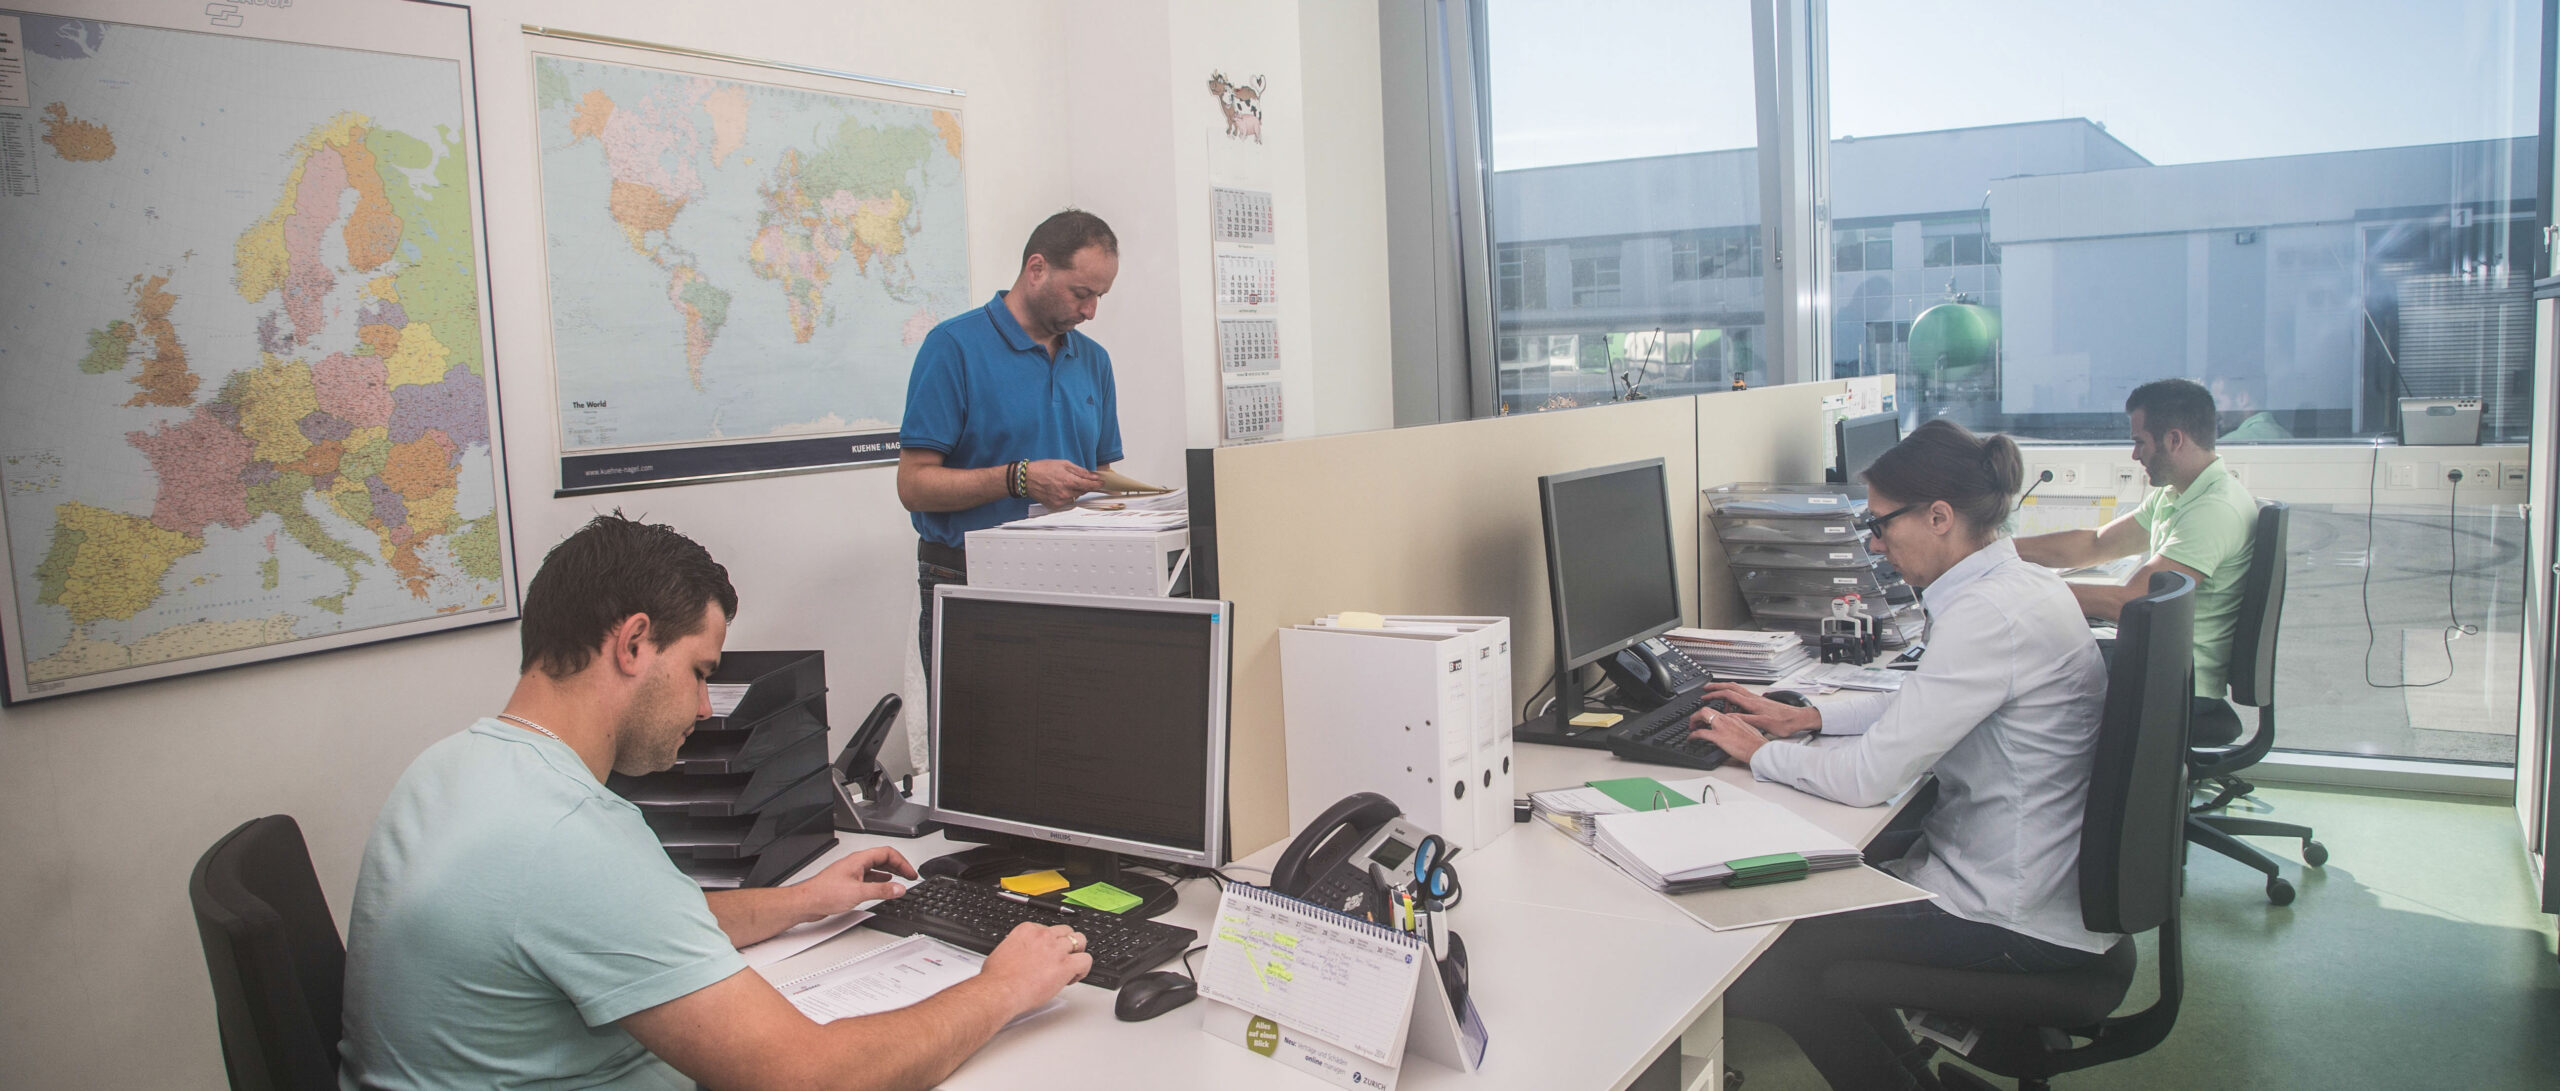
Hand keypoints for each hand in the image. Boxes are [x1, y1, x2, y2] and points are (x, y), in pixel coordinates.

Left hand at [792, 847, 915, 917]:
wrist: (806, 902)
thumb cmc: (824, 893)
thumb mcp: (858, 892)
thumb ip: (881, 891)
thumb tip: (899, 888)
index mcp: (859, 860)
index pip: (887, 853)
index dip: (902, 862)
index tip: (910, 873)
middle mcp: (855, 864)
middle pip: (883, 859)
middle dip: (898, 866)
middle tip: (909, 875)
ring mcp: (852, 873)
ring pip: (876, 868)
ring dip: (890, 873)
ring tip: (900, 880)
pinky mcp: (848, 883)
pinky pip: (869, 878)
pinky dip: (879, 882)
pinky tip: (882, 888)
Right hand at [980, 922, 1091, 1011]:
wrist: (999, 990)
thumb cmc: (997, 977)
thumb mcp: (1003, 951)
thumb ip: (1017, 948)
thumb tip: (1020, 955)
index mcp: (1027, 930)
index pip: (1048, 929)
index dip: (1050, 943)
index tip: (1048, 954)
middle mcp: (1044, 936)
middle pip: (1066, 931)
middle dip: (1067, 944)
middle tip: (1063, 958)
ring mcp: (1056, 949)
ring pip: (1080, 941)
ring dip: (1077, 953)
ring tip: (1071, 966)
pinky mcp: (1065, 965)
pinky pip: (1085, 960)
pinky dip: (1083, 969)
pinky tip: (1073, 977)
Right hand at [1024, 460, 1102, 508]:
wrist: (1026, 478)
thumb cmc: (1043, 469)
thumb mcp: (1064, 464)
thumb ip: (1080, 471)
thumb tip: (1093, 475)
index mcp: (1069, 481)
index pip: (1089, 485)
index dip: (1097, 484)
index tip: (1102, 483)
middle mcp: (1065, 493)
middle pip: (1083, 491)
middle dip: (1084, 485)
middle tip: (1077, 479)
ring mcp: (1060, 501)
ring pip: (1075, 496)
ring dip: (1074, 490)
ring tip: (1063, 482)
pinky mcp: (1055, 506)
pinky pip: (1067, 502)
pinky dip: (1066, 496)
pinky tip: (1058, 489)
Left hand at [1688, 705, 1770, 765]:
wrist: (1759, 749)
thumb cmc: (1757, 744)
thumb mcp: (1749, 731)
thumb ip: (1740, 728)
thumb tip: (1735, 733)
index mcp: (1734, 717)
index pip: (1718, 713)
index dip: (1709, 717)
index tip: (1706, 722)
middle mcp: (1727, 719)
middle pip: (1707, 710)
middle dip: (1697, 715)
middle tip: (1694, 722)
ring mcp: (1722, 726)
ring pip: (1702, 715)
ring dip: (1693, 720)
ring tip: (1691, 727)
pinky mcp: (1718, 736)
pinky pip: (1700, 733)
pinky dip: (1693, 735)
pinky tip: (1691, 739)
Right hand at [1698, 682, 1822, 736]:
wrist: (1799, 718)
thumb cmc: (1784, 723)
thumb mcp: (1764, 724)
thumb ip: (1746, 719)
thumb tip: (1731, 717)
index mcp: (1752, 703)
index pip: (1729, 694)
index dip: (1715, 694)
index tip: (1704, 696)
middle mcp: (1754, 699)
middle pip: (1731, 687)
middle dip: (1717, 687)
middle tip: (1706, 689)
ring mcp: (1757, 699)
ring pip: (1737, 689)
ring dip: (1725, 689)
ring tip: (1717, 695)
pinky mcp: (1761, 702)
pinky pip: (1743, 695)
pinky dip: (1734, 696)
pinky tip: (1734, 704)